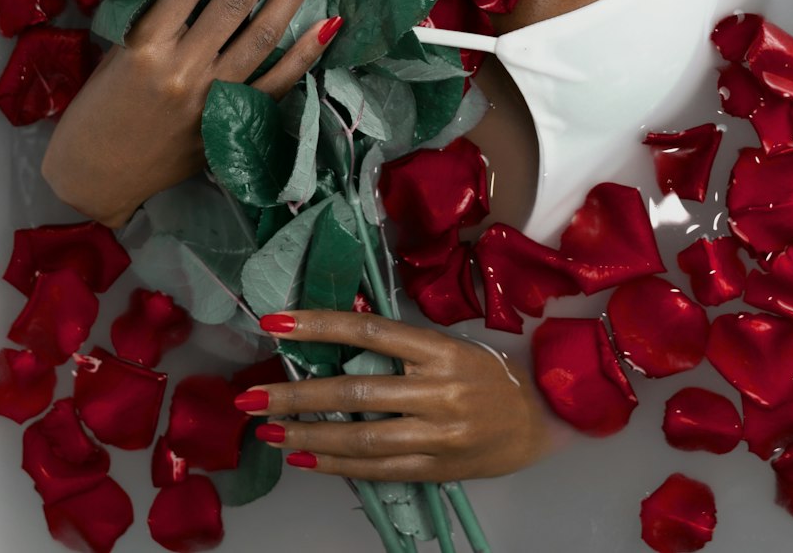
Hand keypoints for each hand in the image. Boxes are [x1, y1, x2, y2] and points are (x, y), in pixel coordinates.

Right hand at [41, 0, 333, 229]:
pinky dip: (306, 53)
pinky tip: (330, 22)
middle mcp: (182, 68)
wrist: (93, 179)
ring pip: (263, 34)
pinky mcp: (230, 125)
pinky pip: (278, 83)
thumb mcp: (117, 51)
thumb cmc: (97, 108)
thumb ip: (157, 14)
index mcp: (146, 44)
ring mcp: (211, 98)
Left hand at [236, 310, 556, 481]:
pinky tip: (305, 460)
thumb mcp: (450, 346)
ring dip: (308, 436)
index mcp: (440, 348)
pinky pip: (378, 469)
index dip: (320, 324)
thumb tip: (338, 341)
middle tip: (251, 396)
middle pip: (356, 389)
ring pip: (361, 437)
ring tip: (268, 432)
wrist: (541, 418)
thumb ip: (401, 347)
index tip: (275, 322)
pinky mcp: (437, 468)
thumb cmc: (489, 374)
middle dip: (297, 394)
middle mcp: (439, 389)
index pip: (370, 329)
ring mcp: (438, 434)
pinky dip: (337, 464)